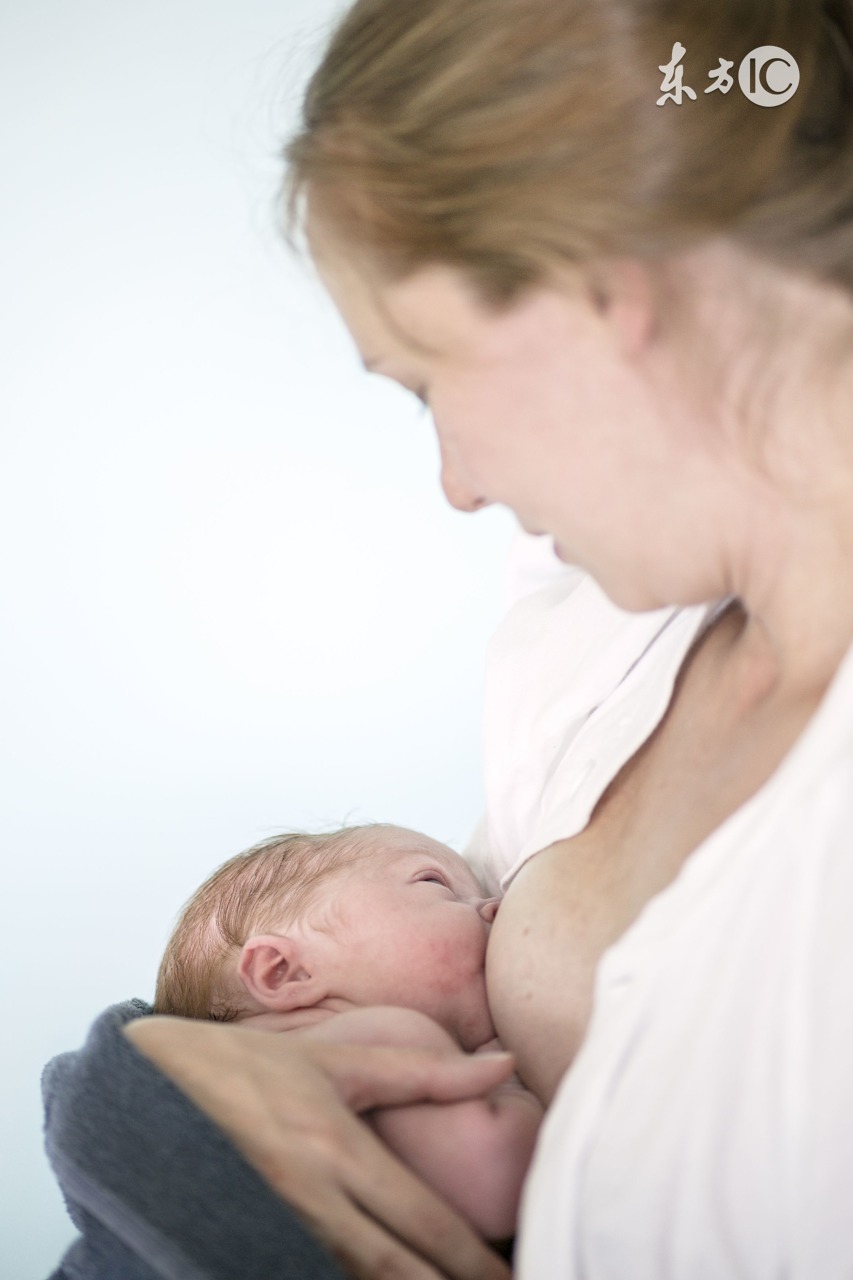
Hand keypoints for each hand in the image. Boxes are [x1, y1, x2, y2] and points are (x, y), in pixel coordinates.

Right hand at [124, 1017, 514, 1279]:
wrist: (146, 1081)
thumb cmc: (251, 1065)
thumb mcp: (338, 1060)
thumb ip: (425, 1073)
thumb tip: (504, 1064)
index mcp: (336, 1147)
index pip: (422, 1220)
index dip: (472, 1258)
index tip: (510, 1274)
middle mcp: (307, 1196)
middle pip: (392, 1270)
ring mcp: (270, 1227)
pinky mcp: (240, 1243)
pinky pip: (300, 1275)